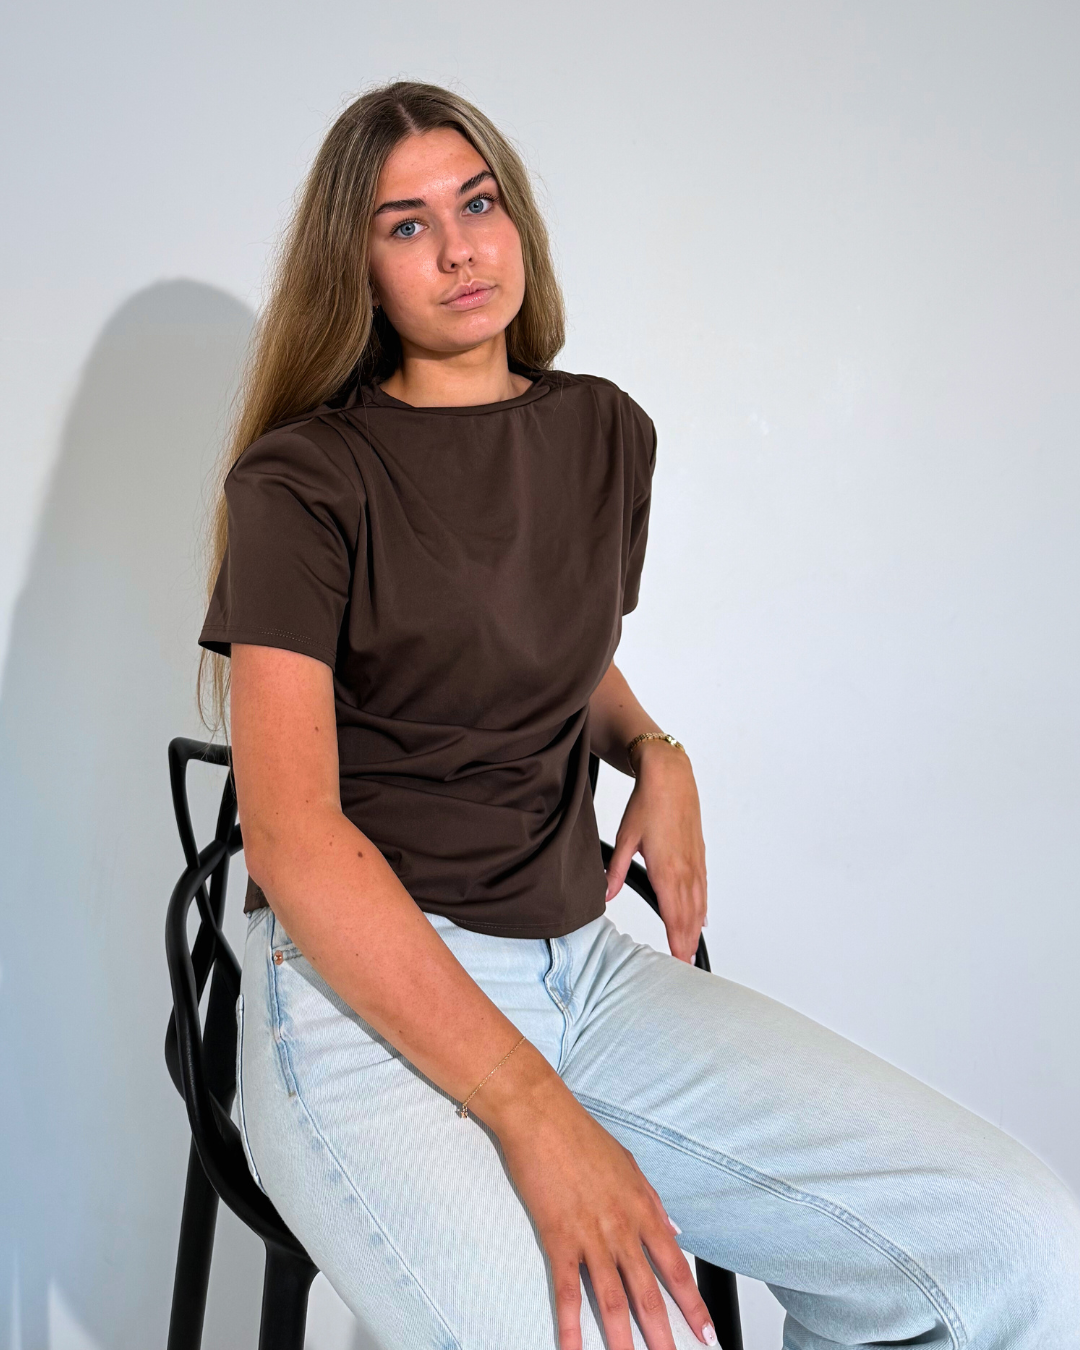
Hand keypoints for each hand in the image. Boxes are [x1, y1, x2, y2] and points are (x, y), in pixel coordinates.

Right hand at [492, 1075, 716, 1348]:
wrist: (541, 1115)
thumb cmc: (582, 1135)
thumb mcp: (629, 1164)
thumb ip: (653, 1201)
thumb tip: (674, 1228)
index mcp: (642, 1208)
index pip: (675, 1266)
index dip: (692, 1305)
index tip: (706, 1333)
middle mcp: (621, 1227)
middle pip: (648, 1292)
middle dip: (664, 1335)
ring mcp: (590, 1235)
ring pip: (612, 1299)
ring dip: (623, 1340)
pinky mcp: (558, 1237)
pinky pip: (567, 1290)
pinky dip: (571, 1325)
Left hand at [604, 744, 707, 962]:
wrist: (671, 777)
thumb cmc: (648, 804)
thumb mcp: (624, 838)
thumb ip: (615, 870)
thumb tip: (605, 896)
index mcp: (666, 870)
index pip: (673, 916)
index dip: (677, 942)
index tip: (678, 963)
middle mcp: (685, 871)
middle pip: (689, 916)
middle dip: (687, 944)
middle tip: (686, 967)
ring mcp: (695, 863)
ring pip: (699, 905)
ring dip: (695, 930)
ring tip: (692, 951)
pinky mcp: (698, 855)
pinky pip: (703, 889)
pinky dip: (702, 909)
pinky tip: (702, 918)